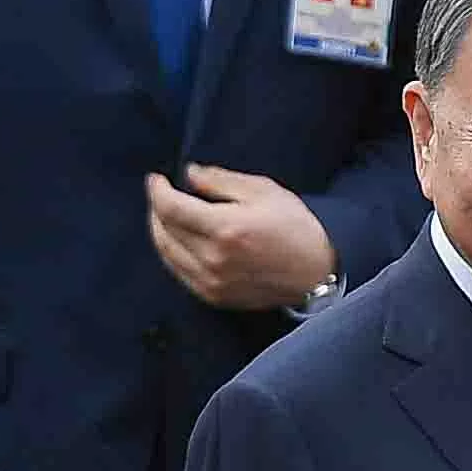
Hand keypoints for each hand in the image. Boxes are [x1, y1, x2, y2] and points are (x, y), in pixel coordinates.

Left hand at [145, 166, 337, 311]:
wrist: (315, 271)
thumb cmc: (295, 226)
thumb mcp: (262, 190)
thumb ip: (220, 180)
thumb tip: (189, 174)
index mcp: (225, 228)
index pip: (170, 208)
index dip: (157, 190)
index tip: (155, 179)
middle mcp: (213, 258)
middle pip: (163, 230)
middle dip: (156, 208)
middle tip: (161, 193)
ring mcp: (211, 282)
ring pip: (166, 253)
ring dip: (160, 231)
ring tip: (166, 214)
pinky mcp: (214, 296)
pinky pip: (178, 272)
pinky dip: (171, 253)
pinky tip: (178, 239)